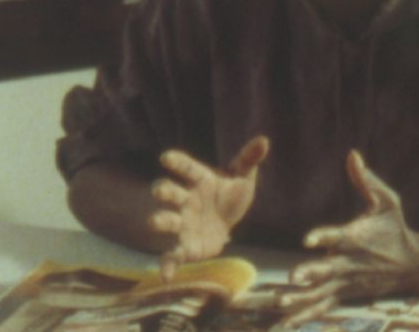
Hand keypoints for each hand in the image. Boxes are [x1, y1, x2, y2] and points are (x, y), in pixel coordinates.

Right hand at [149, 135, 269, 280]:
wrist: (227, 222)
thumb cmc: (230, 194)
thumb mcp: (243, 177)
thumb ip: (249, 159)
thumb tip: (264, 141)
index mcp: (199, 180)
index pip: (187, 168)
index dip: (177, 162)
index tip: (166, 158)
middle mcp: (186, 199)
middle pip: (171, 193)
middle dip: (164, 191)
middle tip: (159, 190)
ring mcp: (183, 223)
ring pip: (167, 220)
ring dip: (160, 220)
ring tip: (154, 222)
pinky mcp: (185, 245)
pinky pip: (173, 255)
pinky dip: (168, 265)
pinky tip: (166, 277)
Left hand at [277, 150, 418, 327]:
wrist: (413, 265)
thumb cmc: (395, 229)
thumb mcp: (387, 202)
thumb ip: (367, 181)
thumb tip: (352, 155)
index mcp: (356, 238)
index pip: (337, 237)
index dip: (323, 237)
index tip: (309, 239)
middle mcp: (349, 263)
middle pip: (328, 270)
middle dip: (311, 274)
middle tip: (293, 277)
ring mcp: (346, 283)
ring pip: (321, 293)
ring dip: (300, 299)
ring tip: (280, 303)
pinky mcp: (344, 295)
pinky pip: (321, 307)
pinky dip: (303, 316)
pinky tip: (283, 323)